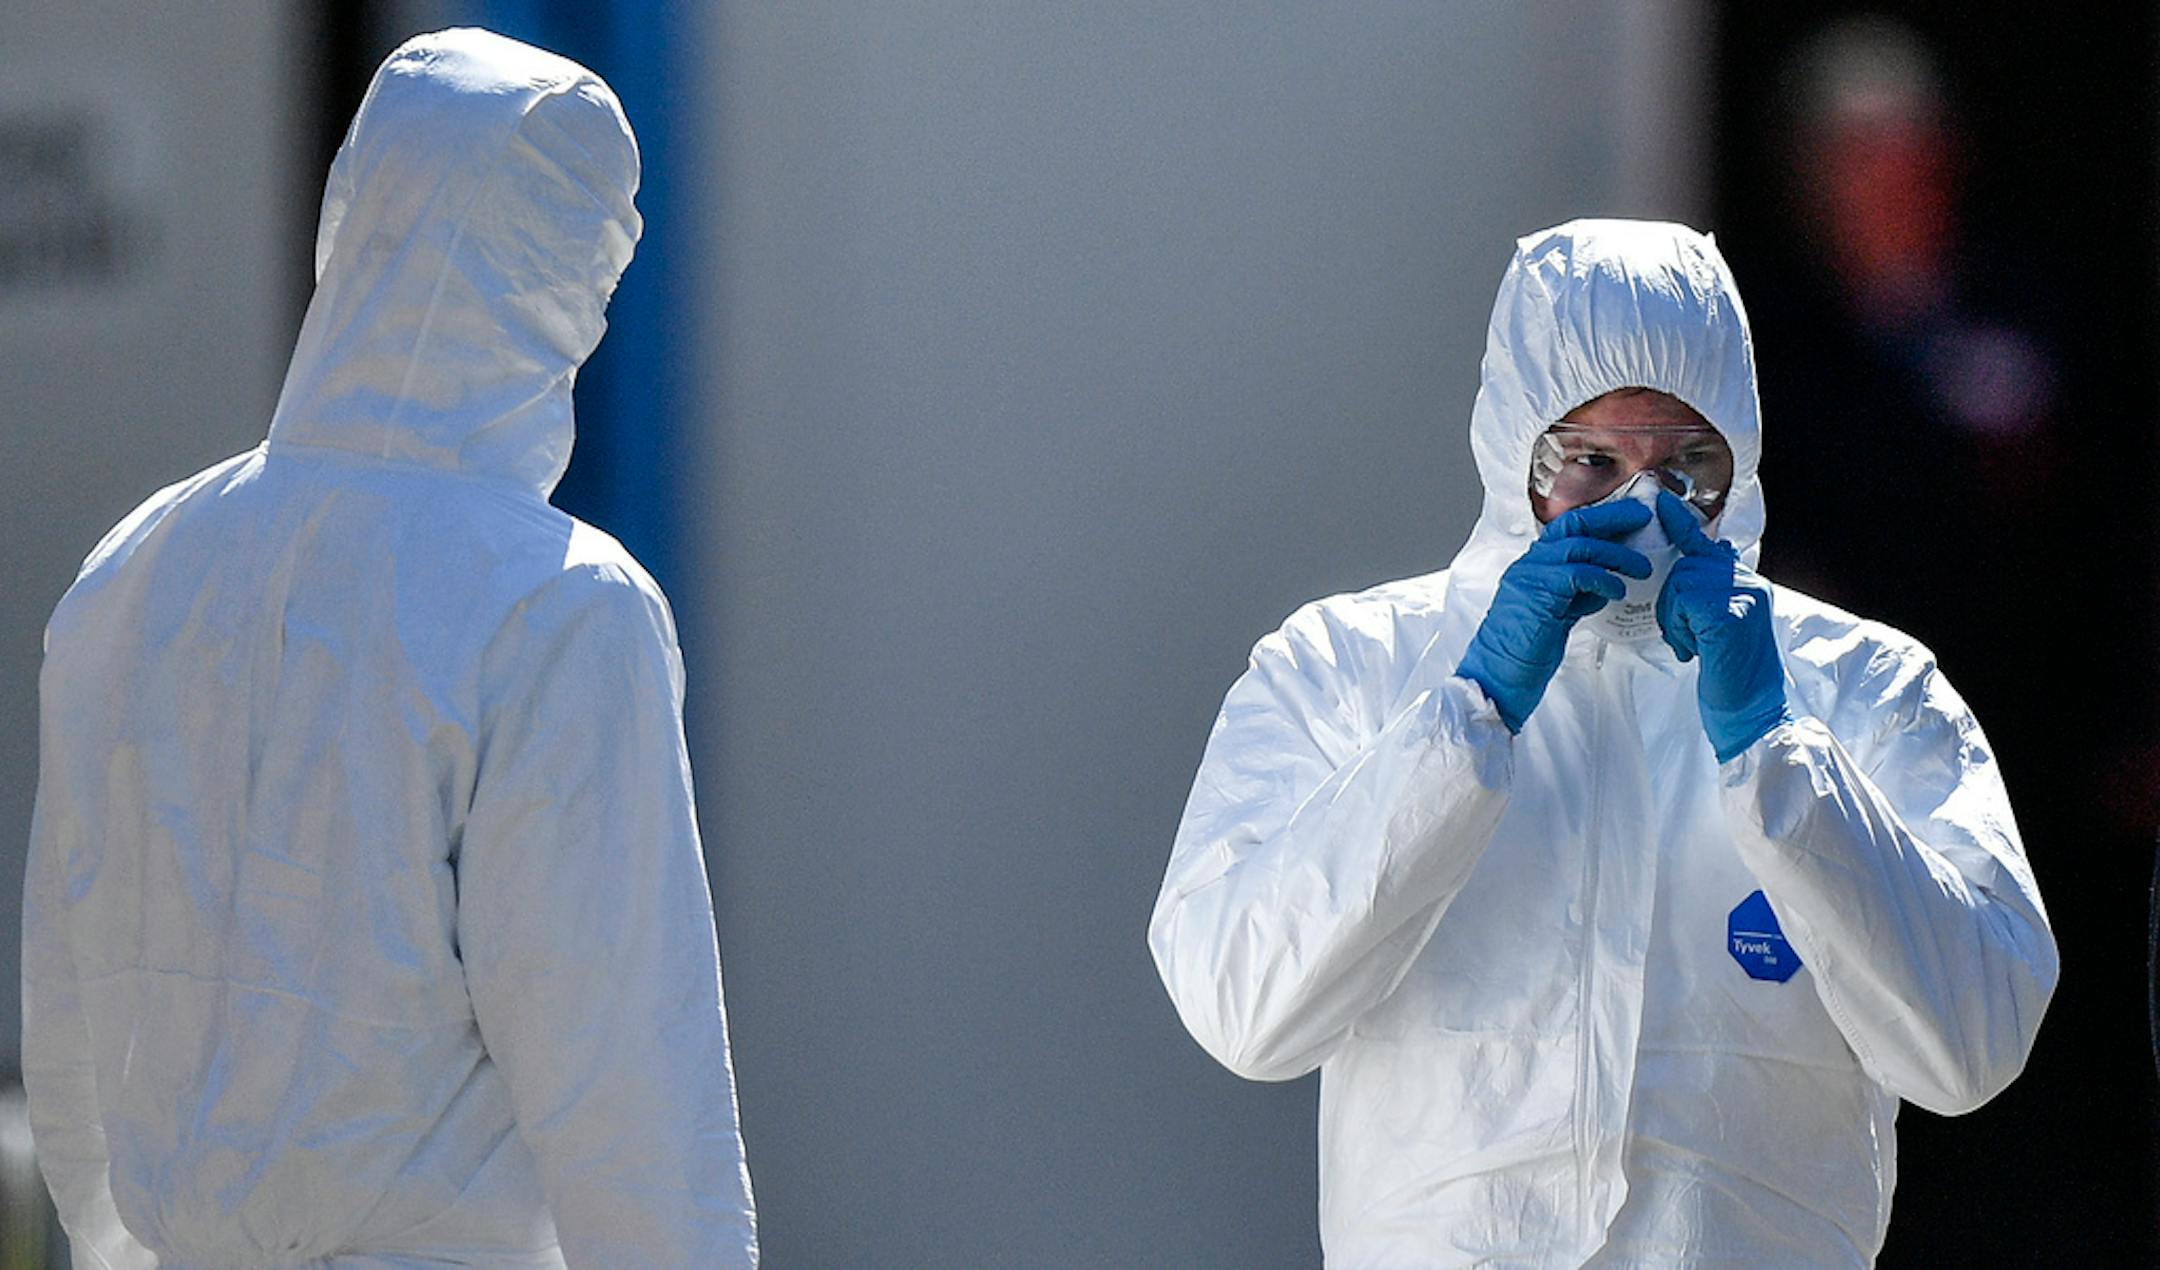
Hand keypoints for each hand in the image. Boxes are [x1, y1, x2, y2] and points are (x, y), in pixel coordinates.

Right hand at [1456, 500, 1653, 731]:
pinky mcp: (1537, 594)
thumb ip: (1576, 595)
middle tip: (1642, 517)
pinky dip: (1602, 580)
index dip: (1601, 519)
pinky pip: (1577, 574)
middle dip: (1611, 517)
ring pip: (1579, 546)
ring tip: (1641, 567)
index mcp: (1533, 567)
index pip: (1568, 529)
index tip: (1631, 517)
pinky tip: (1617, 592)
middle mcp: (1529, 565)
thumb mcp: (1556, 616)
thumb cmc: (1524, 653)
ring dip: (1616, 554)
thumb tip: (1605, 583)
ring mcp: (1530, 576)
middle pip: (1573, 524)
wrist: (1495, 677)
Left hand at [1654, 491, 1791, 760]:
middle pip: (1687, 566)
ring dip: (1675, 618)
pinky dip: (1679, 628)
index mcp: (1747, 585)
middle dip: (1673, 602)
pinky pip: (1684, 603)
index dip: (1681, 524)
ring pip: (1681, 584)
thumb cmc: (1731, 679)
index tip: (1662, 501)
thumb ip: (1708, 597)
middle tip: (1686, 637)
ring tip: (1694, 646)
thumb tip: (1694, 565)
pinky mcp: (1730, 614)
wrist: (1752, 715)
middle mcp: (1749, 584)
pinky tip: (1695, 650)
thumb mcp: (1718, 629)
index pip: (1707, 547)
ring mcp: (1743, 596)